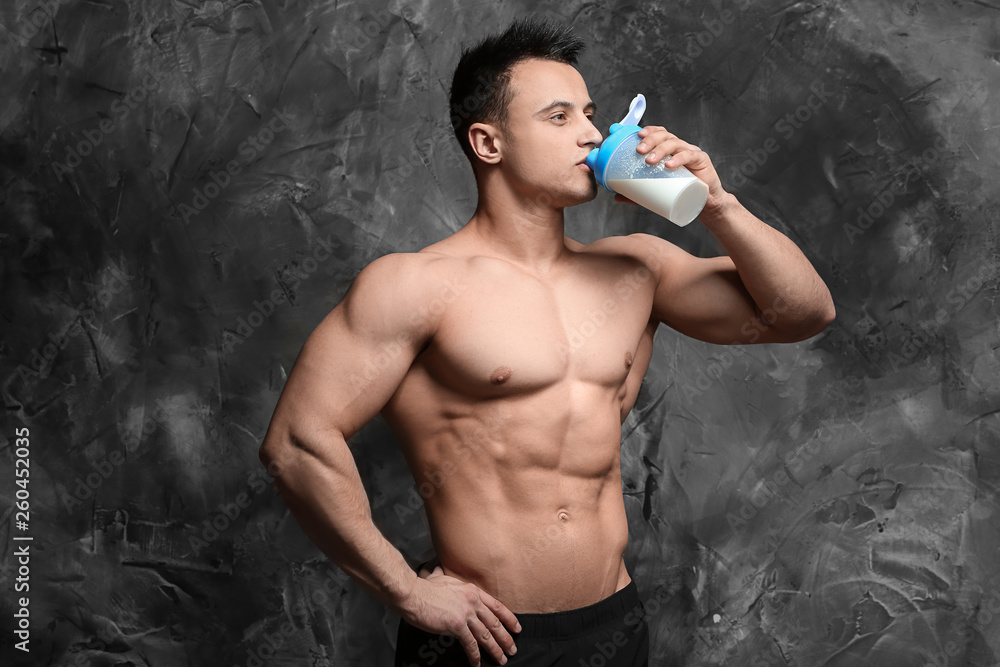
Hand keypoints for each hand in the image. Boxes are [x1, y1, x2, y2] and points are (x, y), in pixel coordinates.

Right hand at [401, 561, 519, 665]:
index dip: (509, 618)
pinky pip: (470, 644)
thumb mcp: (440, 577)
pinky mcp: (457, 625)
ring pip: (486, 635)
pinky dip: (475, 655)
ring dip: (495, 649)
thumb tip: (440, 569)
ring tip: (500, 659)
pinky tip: (476, 663)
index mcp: (472, 591)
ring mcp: (466, 613)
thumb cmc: (424, 587)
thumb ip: (445, 575)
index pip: (497, 606)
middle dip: (505, 638)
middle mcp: (472, 601)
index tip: (516, 628)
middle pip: (495, 623)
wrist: (413, 594)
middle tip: (512, 650)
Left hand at [633, 125, 728, 209]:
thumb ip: (638, 193)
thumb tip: (617, 196)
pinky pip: (690, 155)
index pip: (658, 133)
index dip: (647, 130)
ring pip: (675, 143)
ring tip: (649, 161)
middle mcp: (679, 147)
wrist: (704, 202)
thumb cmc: (680, 191)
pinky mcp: (701, 161)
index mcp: (668, 149)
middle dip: (650, 140)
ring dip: (660, 149)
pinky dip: (679, 159)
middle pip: (664, 135)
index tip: (636, 135)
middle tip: (638, 150)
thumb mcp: (656, 190)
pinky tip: (670, 165)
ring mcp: (690, 152)